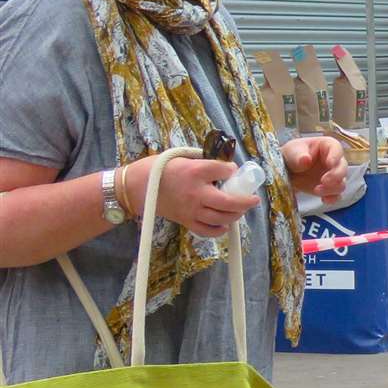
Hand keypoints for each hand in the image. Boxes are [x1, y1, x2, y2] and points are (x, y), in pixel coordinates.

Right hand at [125, 155, 257, 237]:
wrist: (134, 187)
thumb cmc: (157, 168)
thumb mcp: (180, 156)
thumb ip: (203, 160)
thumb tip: (224, 165)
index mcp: (194, 171)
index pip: (223, 171)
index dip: (232, 170)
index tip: (233, 171)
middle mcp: (195, 192)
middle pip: (229, 202)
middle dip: (246, 201)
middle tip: (254, 199)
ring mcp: (190, 209)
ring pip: (222, 217)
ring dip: (236, 214)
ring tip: (240, 208)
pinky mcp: (185, 221)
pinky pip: (207, 230)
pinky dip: (219, 229)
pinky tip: (225, 224)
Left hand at [281, 136, 347, 198]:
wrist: (287, 171)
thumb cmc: (292, 156)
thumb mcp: (291, 151)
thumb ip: (298, 155)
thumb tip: (306, 160)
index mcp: (327, 146)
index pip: (336, 148)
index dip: (335, 156)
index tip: (330, 164)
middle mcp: (334, 160)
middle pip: (342, 167)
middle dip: (336, 176)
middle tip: (324, 181)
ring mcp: (333, 175)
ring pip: (342, 182)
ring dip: (332, 188)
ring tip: (317, 190)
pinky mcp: (330, 188)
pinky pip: (337, 194)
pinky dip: (332, 198)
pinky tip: (324, 200)